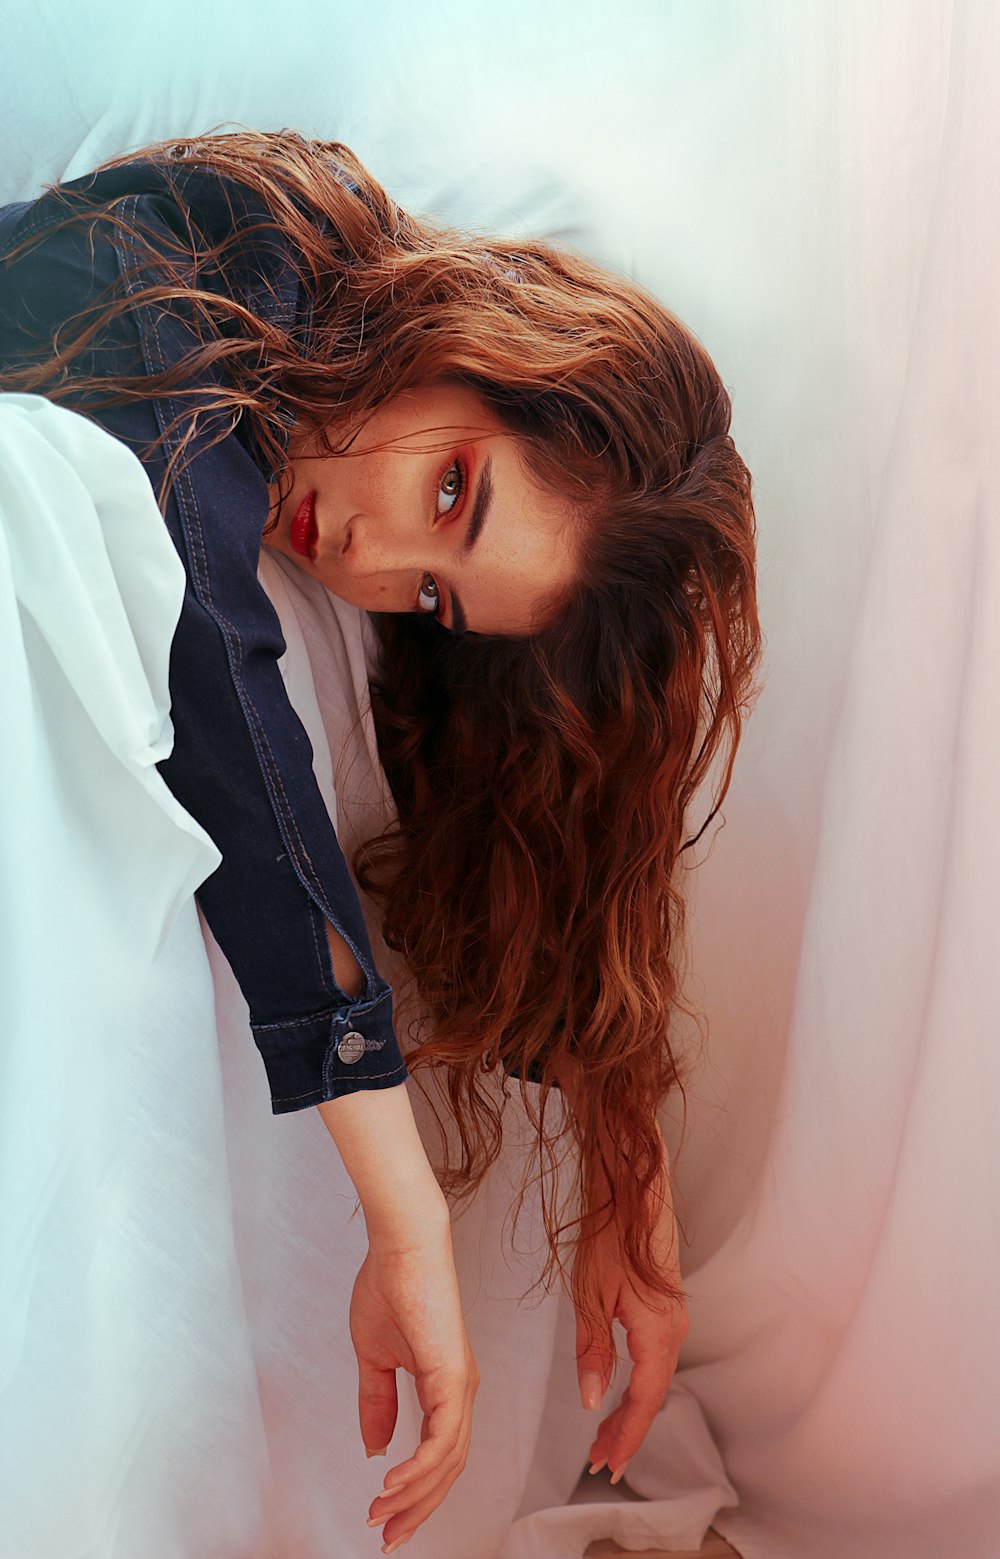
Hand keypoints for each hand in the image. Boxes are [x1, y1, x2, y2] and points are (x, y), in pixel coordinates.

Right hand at [355, 1213, 478, 1550]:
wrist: (400, 1245)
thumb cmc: (389, 1286)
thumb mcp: (375, 1357)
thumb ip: (376, 1402)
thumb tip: (377, 1447)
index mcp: (445, 1385)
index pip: (437, 1455)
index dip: (413, 1491)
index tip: (384, 1516)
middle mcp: (460, 1389)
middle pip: (447, 1469)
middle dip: (416, 1508)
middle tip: (385, 1535)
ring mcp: (461, 1383)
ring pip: (448, 1461)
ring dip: (414, 1495)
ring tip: (382, 1514)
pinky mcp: (453, 1375)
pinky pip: (443, 1437)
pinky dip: (419, 1467)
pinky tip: (392, 1482)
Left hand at [575, 1134, 687, 1484]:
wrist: (633, 1185)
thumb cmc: (611, 1231)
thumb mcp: (591, 1295)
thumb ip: (593, 1351)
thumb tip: (592, 1400)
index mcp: (658, 1332)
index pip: (643, 1402)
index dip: (625, 1437)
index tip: (606, 1464)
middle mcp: (673, 1330)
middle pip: (652, 1395)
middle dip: (627, 1430)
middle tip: (601, 1460)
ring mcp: (673, 1316)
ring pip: (654, 1377)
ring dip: (632, 1407)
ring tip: (605, 1433)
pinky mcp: (666, 1304)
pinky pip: (655, 1356)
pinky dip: (638, 1381)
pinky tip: (620, 1387)